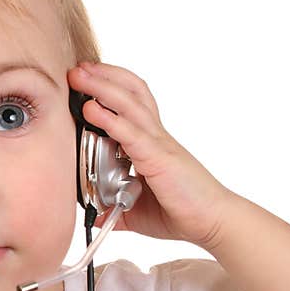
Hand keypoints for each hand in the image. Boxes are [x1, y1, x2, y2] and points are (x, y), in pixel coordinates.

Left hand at [68, 62, 235, 251]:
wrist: (212, 222)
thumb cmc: (180, 211)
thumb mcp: (136, 210)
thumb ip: (113, 207)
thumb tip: (93, 213)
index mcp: (151, 143)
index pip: (131, 102)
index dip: (110, 85)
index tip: (86, 78)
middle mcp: (155, 136)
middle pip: (129, 93)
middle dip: (102, 76)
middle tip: (77, 68)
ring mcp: (158, 144)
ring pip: (129, 104)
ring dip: (101, 87)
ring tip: (79, 75)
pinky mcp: (158, 158)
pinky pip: (131, 133)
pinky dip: (109, 119)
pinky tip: (91, 110)